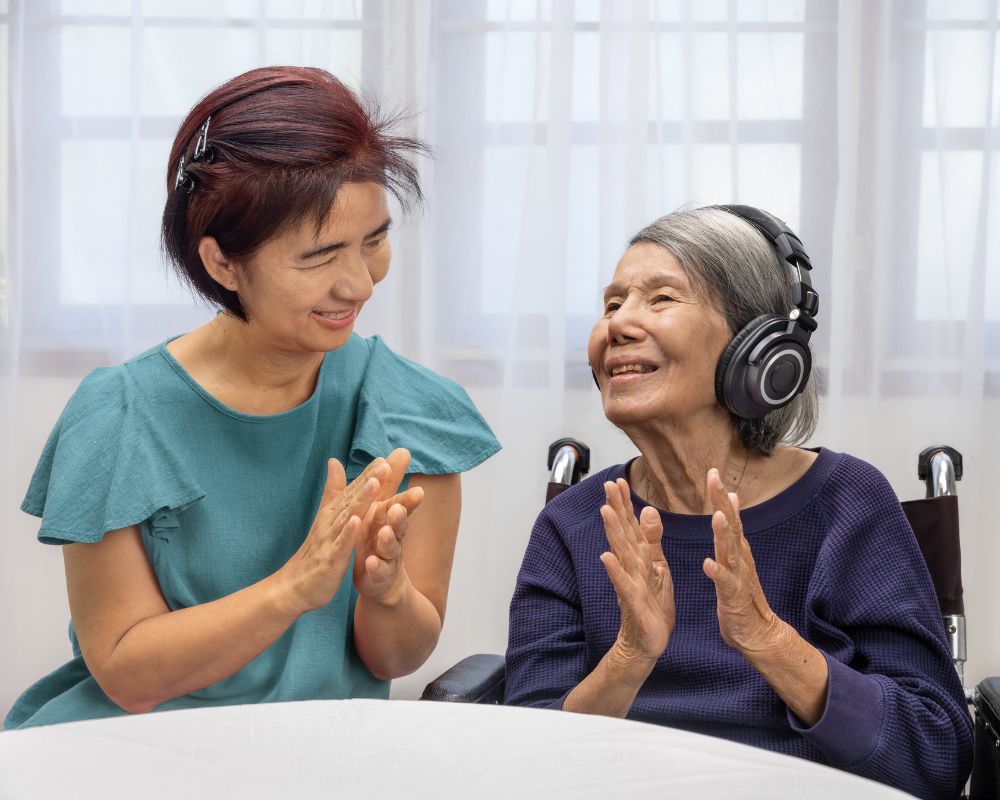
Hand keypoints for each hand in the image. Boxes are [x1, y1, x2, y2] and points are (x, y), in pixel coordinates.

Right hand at [276, 457, 389, 614]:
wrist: (294, 586)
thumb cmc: (315, 550)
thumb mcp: (325, 517)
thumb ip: (333, 490)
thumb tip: (334, 460)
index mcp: (334, 513)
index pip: (353, 490)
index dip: (368, 474)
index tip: (385, 458)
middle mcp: (331, 522)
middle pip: (352, 498)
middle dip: (369, 481)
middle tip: (385, 465)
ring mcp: (330, 540)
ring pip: (348, 517)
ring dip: (361, 500)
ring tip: (374, 483)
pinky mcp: (330, 560)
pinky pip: (340, 545)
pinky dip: (348, 533)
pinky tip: (357, 521)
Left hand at [352, 449, 424, 601]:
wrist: (381, 580)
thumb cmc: (379, 538)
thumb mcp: (382, 508)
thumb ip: (389, 483)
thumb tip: (401, 450)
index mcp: (389, 519)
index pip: (401, 504)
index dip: (406, 496)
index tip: (415, 489)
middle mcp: (393, 536)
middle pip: (400, 525)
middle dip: (401, 515)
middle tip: (399, 506)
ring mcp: (388, 557)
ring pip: (390, 548)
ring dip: (388, 539)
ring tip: (384, 532)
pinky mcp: (379, 576)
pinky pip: (378, 571)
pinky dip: (375, 567)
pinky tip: (371, 563)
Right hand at [599, 478, 674, 667]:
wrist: (648, 642)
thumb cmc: (652, 605)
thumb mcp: (658, 567)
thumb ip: (652, 539)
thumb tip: (648, 510)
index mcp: (639, 557)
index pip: (630, 525)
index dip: (625, 503)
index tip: (619, 480)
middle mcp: (630, 566)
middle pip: (622, 533)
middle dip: (616, 508)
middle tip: (608, 485)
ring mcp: (629, 583)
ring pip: (621, 553)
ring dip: (613, 532)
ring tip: (605, 511)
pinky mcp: (633, 602)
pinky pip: (623, 584)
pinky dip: (615, 571)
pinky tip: (605, 557)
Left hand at [703, 468, 782, 654]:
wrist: (757, 633)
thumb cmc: (742, 594)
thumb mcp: (736, 558)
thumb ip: (733, 531)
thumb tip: (732, 500)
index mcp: (737, 549)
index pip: (729, 516)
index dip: (720, 495)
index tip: (712, 472)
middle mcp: (740, 558)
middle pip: (731, 525)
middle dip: (722, 502)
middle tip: (714, 479)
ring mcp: (739, 576)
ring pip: (731, 551)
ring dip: (724, 534)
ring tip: (717, 516)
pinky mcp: (733, 597)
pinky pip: (725, 583)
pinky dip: (718, 573)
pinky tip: (708, 564)